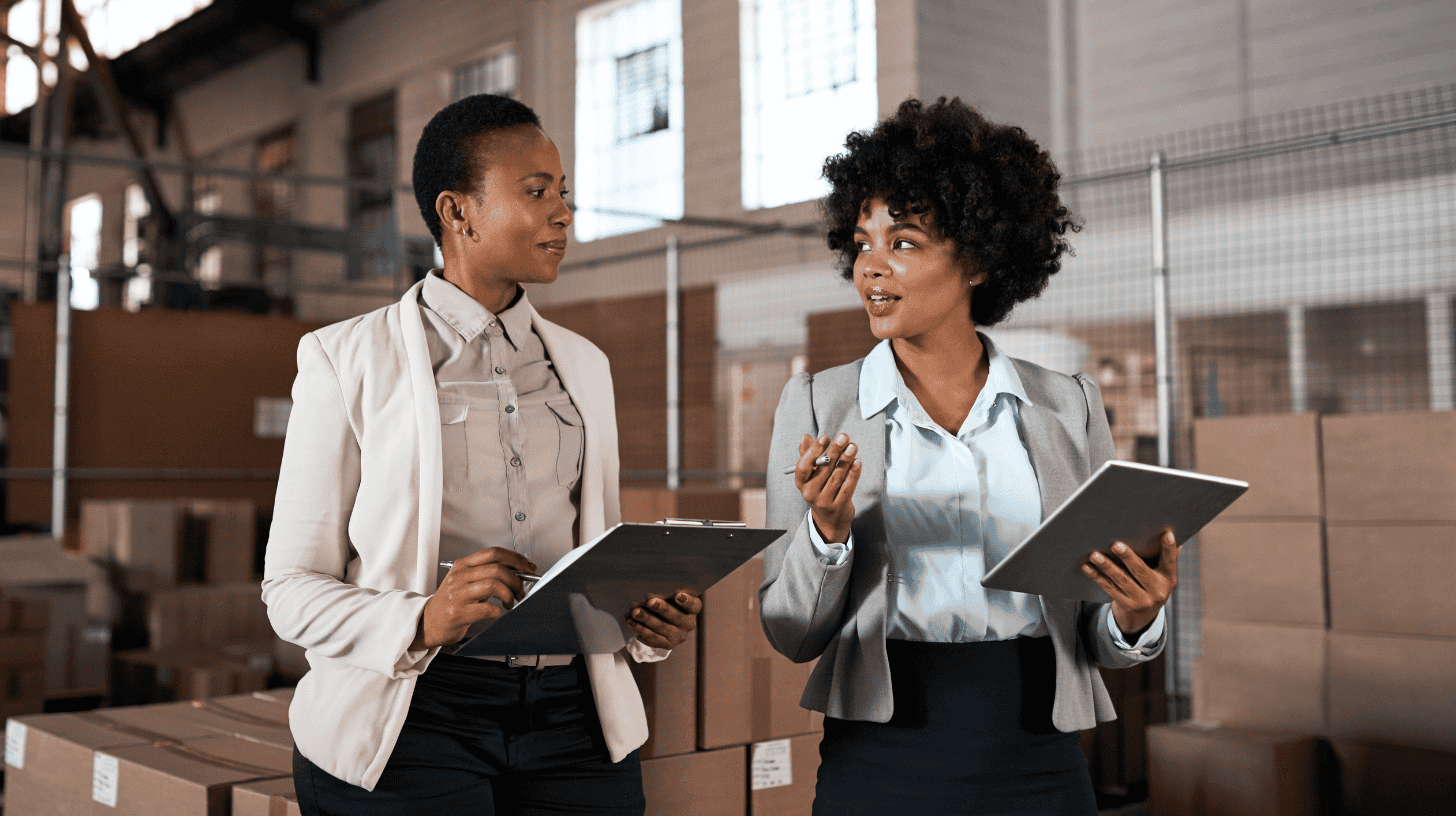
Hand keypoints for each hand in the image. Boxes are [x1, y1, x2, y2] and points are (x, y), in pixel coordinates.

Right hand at [413, 547, 537, 648]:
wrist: (428, 622)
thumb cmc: (450, 602)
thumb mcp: (465, 580)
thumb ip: (487, 572)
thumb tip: (517, 571)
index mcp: (463, 565)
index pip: (494, 553)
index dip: (516, 558)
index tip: (529, 567)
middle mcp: (460, 577)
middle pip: (497, 569)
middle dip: (516, 580)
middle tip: (520, 591)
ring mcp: (458, 594)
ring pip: (494, 585)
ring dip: (509, 595)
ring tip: (509, 602)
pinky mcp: (458, 613)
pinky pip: (487, 609)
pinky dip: (498, 611)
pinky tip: (496, 613)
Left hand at [627, 591, 701, 649]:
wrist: (661, 622)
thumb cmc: (666, 603)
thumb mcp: (667, 597)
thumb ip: (662, 596)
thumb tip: (649, 597)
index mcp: (693, 609)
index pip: (694, 605)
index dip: (687, 601)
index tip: (677, 594)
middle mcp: (688, 624)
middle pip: (677, 617)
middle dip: (662, 608)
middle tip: (650, 602)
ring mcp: (678, 636)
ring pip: (662, 627)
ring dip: (647, 618)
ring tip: (635, 611)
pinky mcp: (667, 644)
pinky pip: (652, 636)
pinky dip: (640, 628)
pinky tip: (631, 621)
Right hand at [795, 433, 861, 543]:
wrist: (830, 519)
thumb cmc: (820, 489)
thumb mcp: (811, 475)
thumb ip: (808, 455)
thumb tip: (805, 436)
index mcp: (801, 483)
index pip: (803, 466)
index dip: (814, 451)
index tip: (825, 438)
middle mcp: (810, 493)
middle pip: (823, 469)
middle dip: (834, 451)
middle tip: (844, 437)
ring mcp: (825, 502)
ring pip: (837, 477)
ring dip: (846, 459)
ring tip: (853, 446)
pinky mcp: (839, 506)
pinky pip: (848, 487)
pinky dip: (853, 473)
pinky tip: (858, 462)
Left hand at [1081, 529, 1179, 637]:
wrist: (1143, 616)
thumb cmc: (1151, 584)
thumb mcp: (1162, 574)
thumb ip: (1165, 556)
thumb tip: (1169, 533)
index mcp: (1168, 578)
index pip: (1170, 561)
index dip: (1169, 548)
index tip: (1167, 534)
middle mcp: (1158, 591)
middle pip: (1140, 571)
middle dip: (1128, 557)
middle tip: (1116, 545)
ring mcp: (1142, 600)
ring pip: (1122, 580)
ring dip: (1107, 567)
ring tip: (1095, 555)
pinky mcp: (1126, 605)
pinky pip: (1109, 588)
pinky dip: (1097, 577)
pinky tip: (1087, 567)